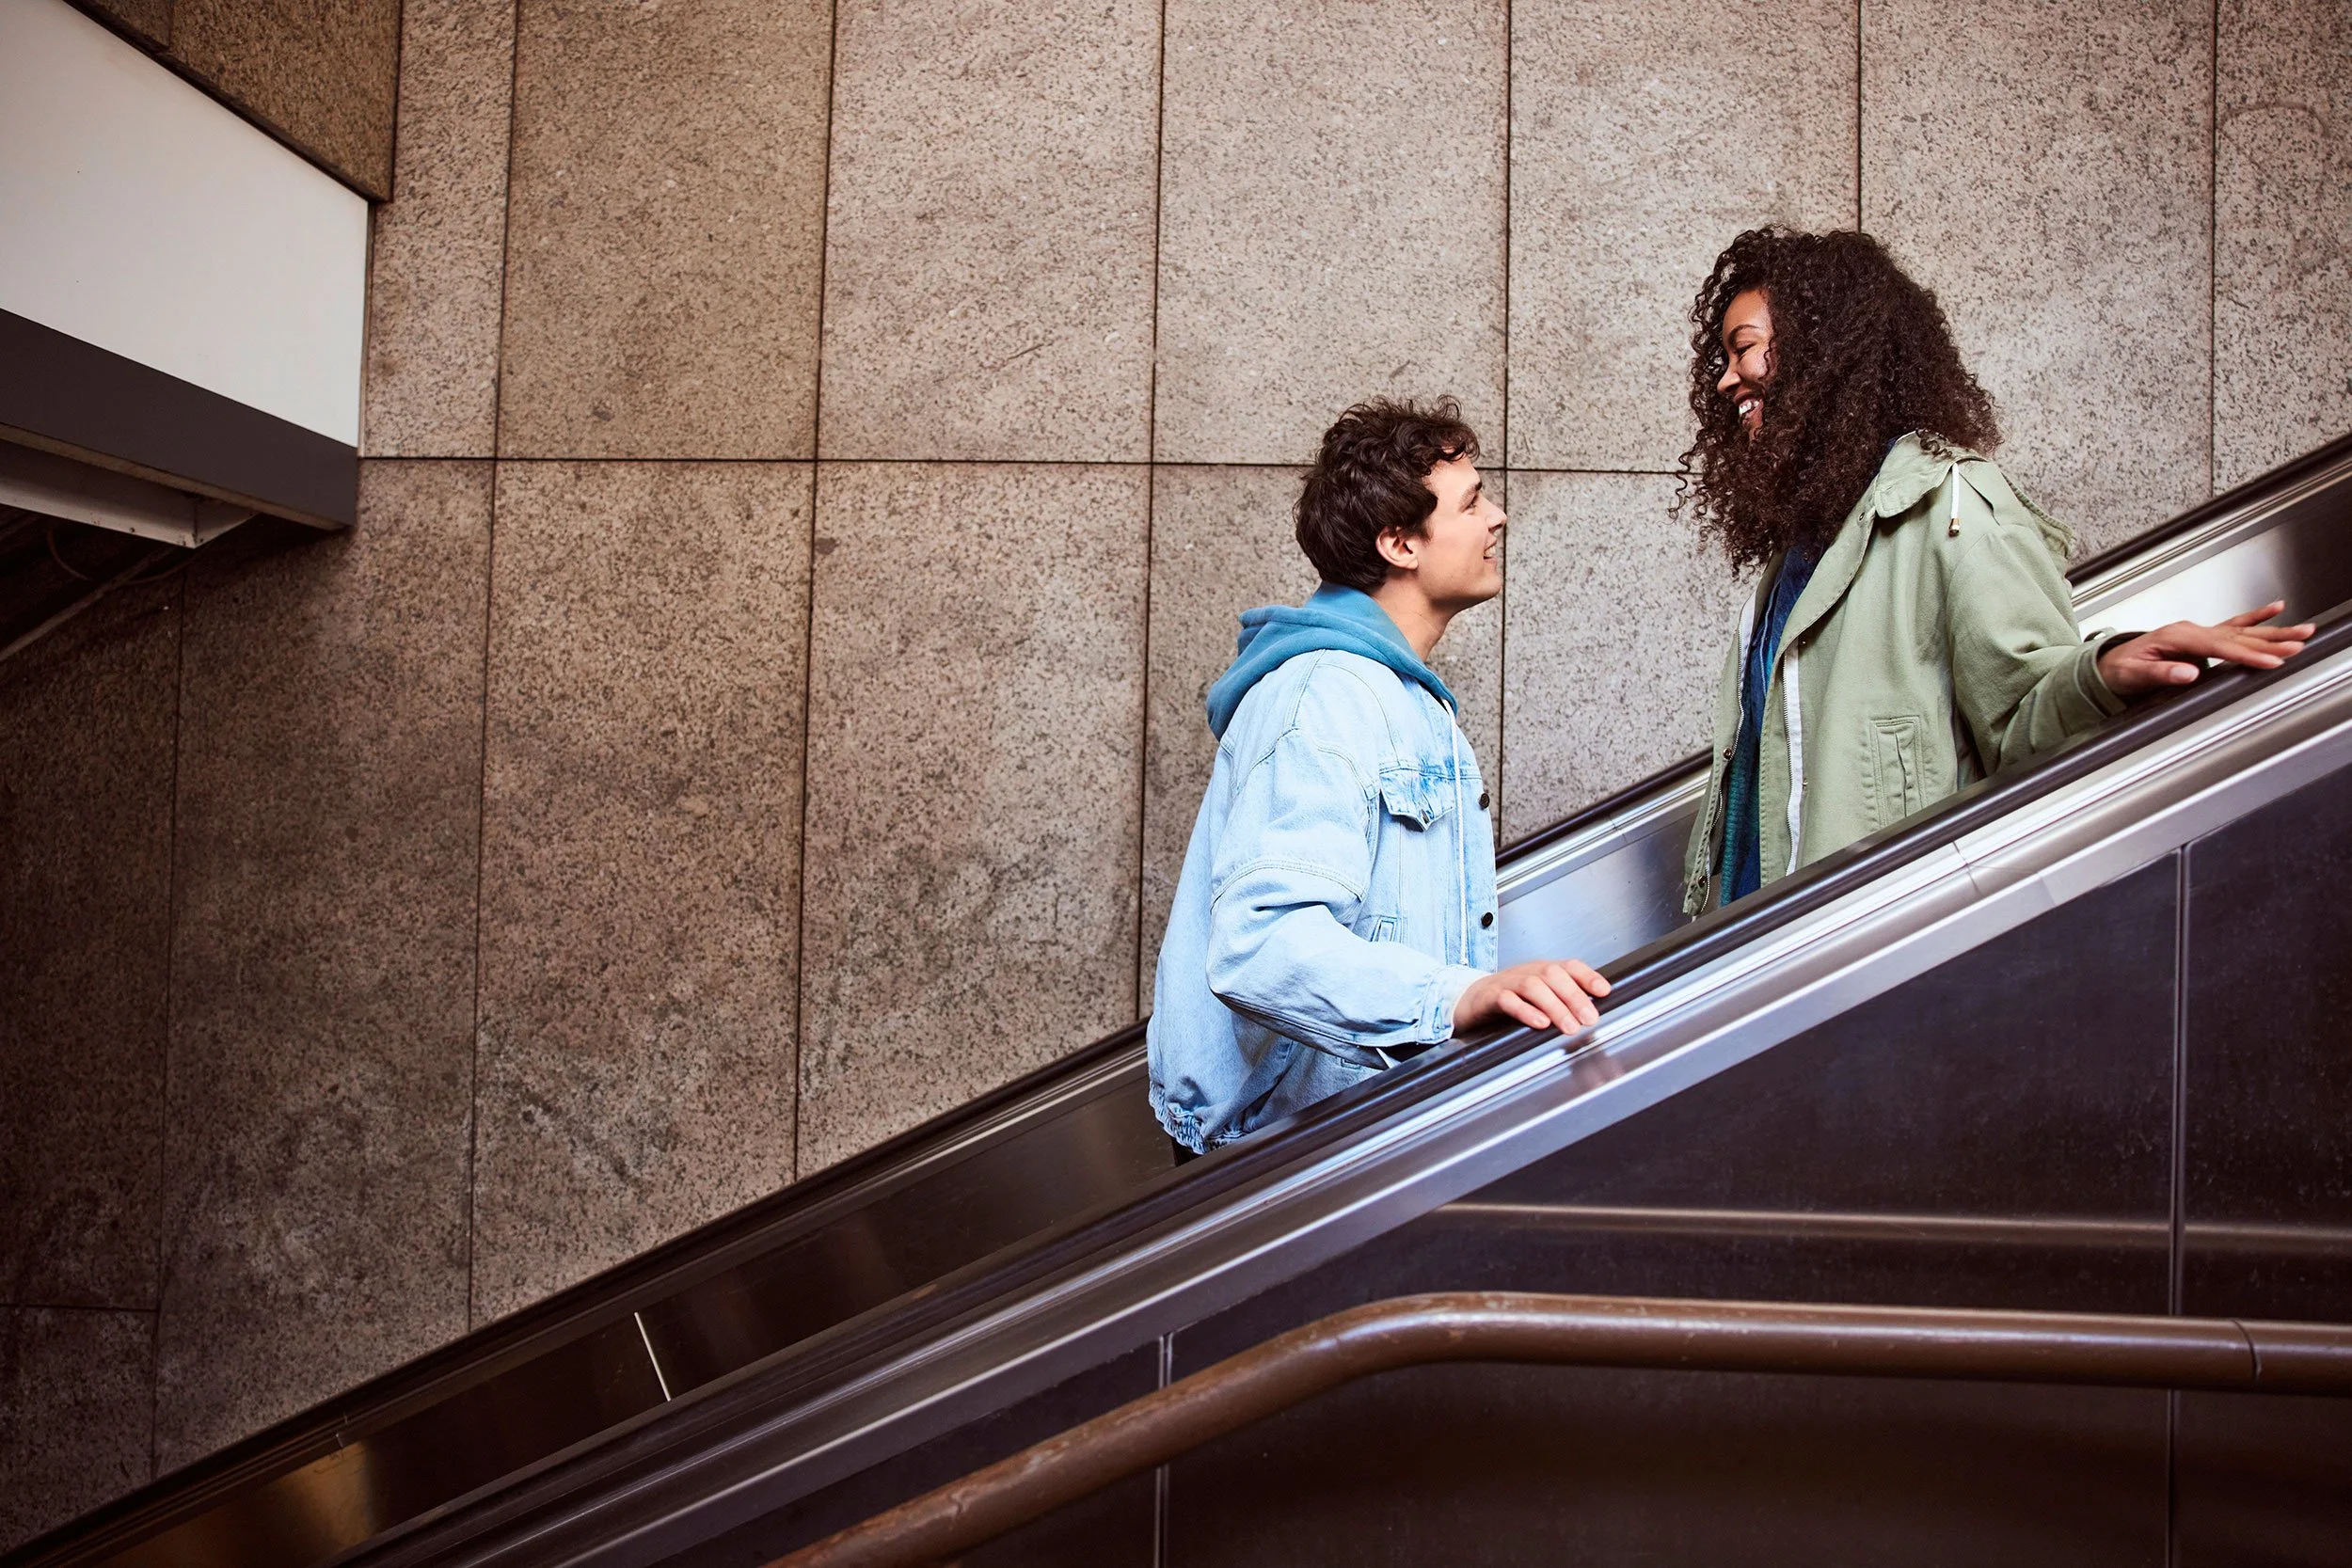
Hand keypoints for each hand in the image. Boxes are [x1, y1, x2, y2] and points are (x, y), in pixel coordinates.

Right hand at [1454, 959, 1610, 1035]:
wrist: (1467, 1001)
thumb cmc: (1506, 1000)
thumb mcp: (1536, 998)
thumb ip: (1560, 1002)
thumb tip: (1589, 1015)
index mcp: (1540, 971)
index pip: (1568, 966)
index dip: (1587, 976)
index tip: (1604, 991)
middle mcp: (1525, 973)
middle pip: (1552, 974)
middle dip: (1574, 996)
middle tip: (1589, 1018)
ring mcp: (1507, 983)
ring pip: (1532, 986)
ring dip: (1554, 1006)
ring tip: (1569, 1026)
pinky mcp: (1489, 998)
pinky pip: (1507, 1000)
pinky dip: (1525, 1011)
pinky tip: (1539, 1023)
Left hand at [2096, 602, 2313, 697]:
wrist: (2110, 663)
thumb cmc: (2120, 669)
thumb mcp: (2134, 674)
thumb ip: (2161, 673)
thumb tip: (2188, 673)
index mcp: (2176, 637)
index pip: (2219, 647)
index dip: (2246, 654)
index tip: (2270, 660)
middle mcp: (2190, 630)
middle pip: (2238, 635)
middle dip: (2271, 640)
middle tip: (2299, 643)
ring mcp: (2197, 631)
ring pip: (2242, 630)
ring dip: (2273, 631)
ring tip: (2303, 630)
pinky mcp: (2202, 637)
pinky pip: (2234, 626)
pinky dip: (2256, 618)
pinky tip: (2276, 609)